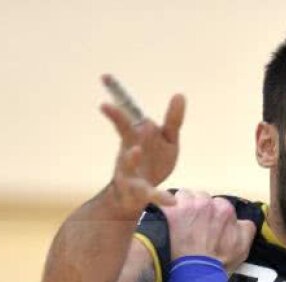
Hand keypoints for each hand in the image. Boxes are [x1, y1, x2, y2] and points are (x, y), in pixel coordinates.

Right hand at [99, 74, 184, 215]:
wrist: (138, 196)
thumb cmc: (153, 162)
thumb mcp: (168, 141)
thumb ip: (173, 120)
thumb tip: (180, 94)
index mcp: (136, 134)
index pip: (127, 111)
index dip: (117, 94)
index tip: (105, 75)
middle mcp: (128, 149)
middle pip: (123, 132)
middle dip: (116, 119)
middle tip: (105, 105)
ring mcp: (130, 171)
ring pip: (126, 163)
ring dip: (130, 157)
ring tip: (135, 151)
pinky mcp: (139, 192)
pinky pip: (149, 194)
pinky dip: (160, 197)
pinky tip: (172, 202)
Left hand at [161, 189, 256, 267]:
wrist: (196, 274)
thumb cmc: (219, 263)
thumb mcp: (242, 248)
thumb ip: (245, 228)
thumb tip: (241, 220)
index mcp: (225, 209)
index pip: (217, 203)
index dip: (212, 215)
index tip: (208, 226)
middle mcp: (206, 202)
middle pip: (199, 197)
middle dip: (197, 208)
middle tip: (194, 225)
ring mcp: (186, 205)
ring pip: (182, 196)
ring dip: (181, 205)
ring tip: (179, 222)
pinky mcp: (169, 211)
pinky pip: (165, 202)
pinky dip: (166, 210)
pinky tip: (167, 221)